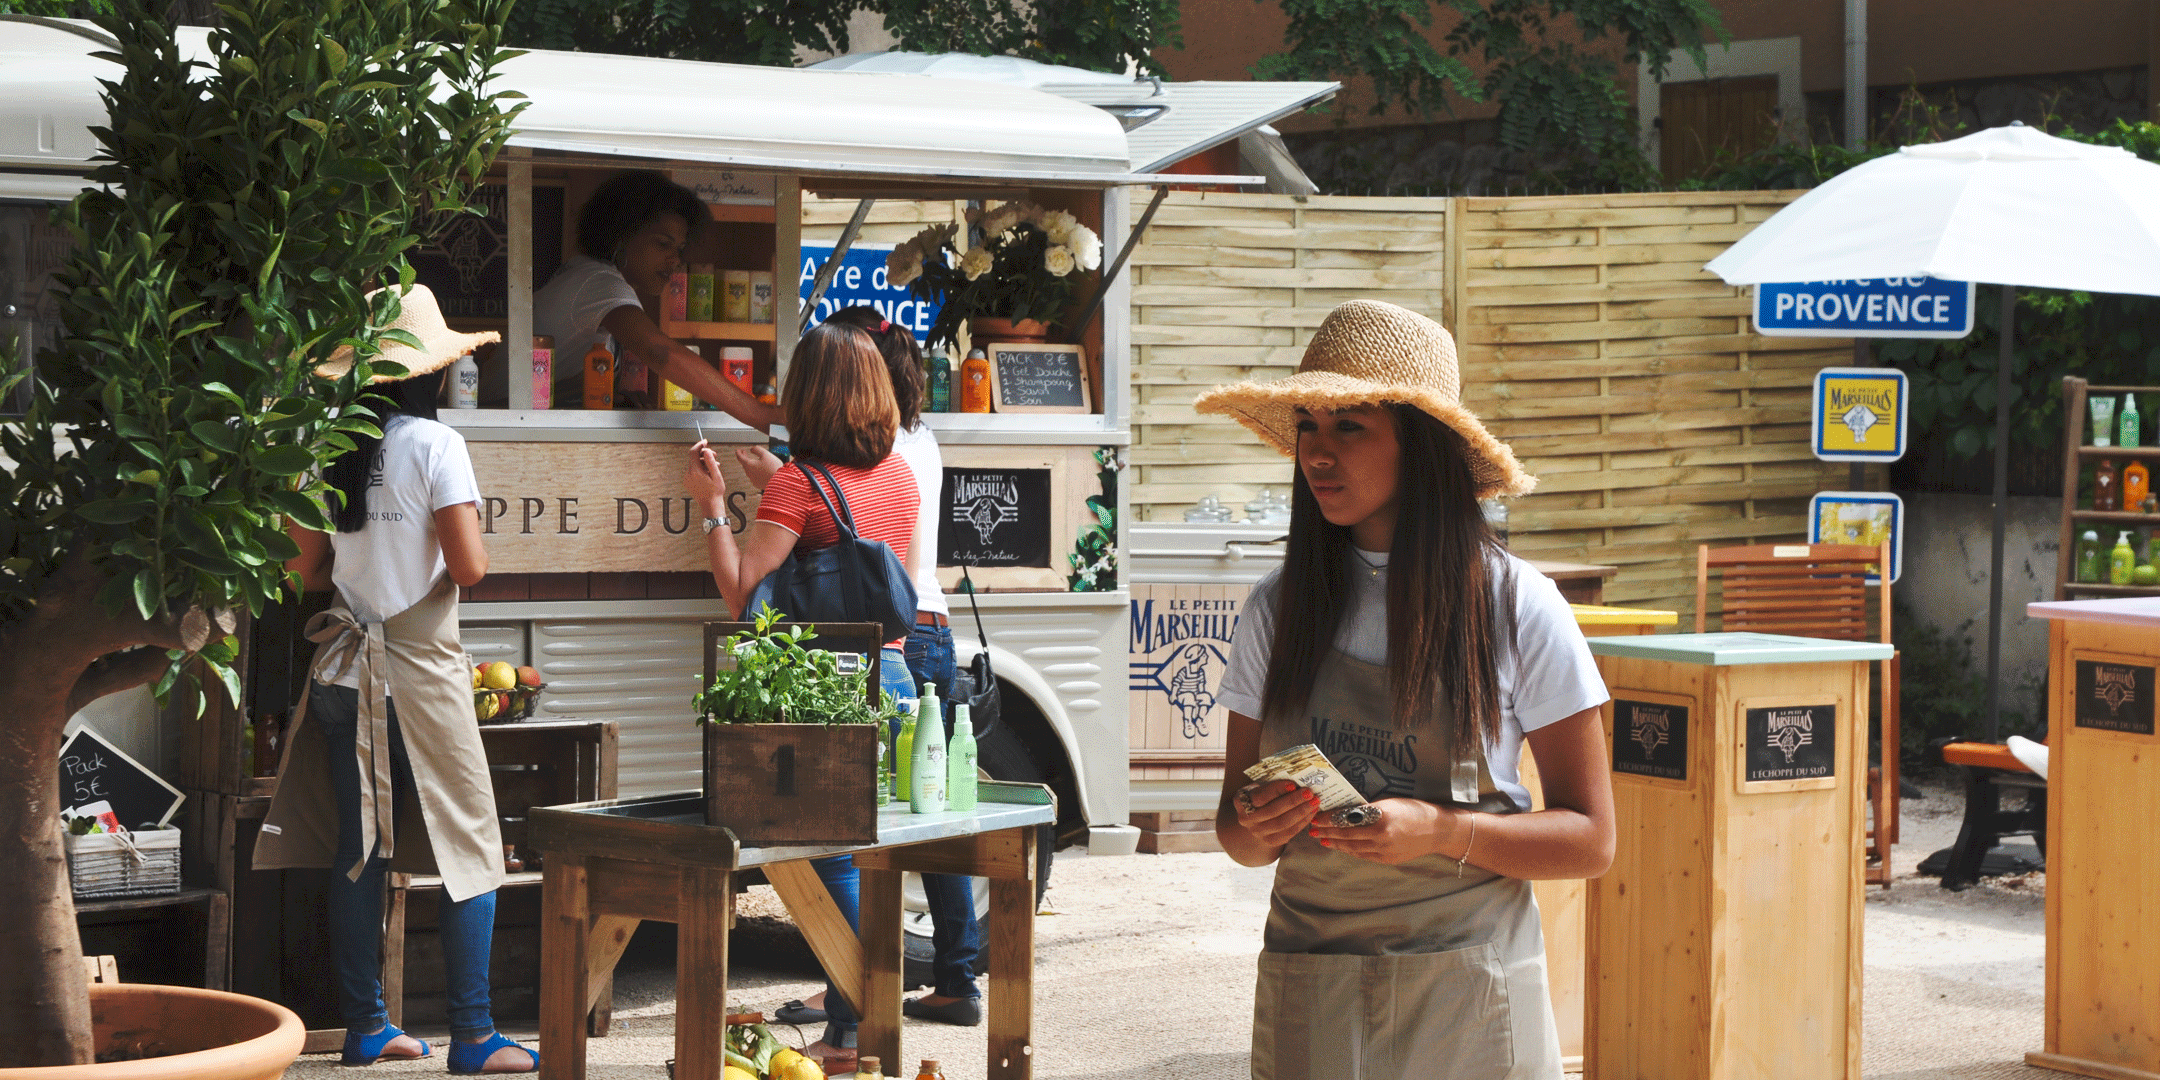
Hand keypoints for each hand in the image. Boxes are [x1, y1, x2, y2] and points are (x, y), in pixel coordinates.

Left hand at [683, 440, 727, 506]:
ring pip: (694, 464)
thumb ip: (710, 461)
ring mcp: (687, 478)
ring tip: (714, 467)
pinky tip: (708, 473)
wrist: (710, 505)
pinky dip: (700, 469)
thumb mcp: (716, 475)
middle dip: (704, 455)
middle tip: (714, 456)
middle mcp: (689, 474)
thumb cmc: (715, 492)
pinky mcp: (687, 482)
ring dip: (703, 462)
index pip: (693, 452)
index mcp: (695, 471)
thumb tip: (706, 450)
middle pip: (694, 457)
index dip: (699, 445)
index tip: (705, 442)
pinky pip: (693, 471)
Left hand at [735, 444, 781, 488]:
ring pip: (749, 470)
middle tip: (744, 453)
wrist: (780, 481)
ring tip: (754, 461)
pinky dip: (755, 472)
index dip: (738, 452)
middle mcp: (749, 473)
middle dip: (744, 458)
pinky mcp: (757, 484)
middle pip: (744, 464)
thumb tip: (751, 449)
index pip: (740, 457)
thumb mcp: (765, 454)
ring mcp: (753, 480)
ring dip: (750, 465)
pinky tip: (760, 470)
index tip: (738, 450)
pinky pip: (754, 476)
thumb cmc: (773, 468)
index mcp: (749, 465)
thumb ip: (757, 449)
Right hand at [1232, 779, 1319, 848]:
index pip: (1260, 796)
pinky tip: (1312, 813)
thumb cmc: (1261, 796)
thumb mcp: (1260, 786)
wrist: (1256, 818)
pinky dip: (1302, 822)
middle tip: (1309, 793)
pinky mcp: (1270, 841)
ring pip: (1283, 823)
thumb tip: (1297, 777)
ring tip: (1314, 802)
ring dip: (1301, 812)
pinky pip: (1289, 833)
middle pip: (1273, 811)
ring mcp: (1257, 832)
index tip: (1293, 784)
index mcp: (1240, 801)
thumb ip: (1273, 783)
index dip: (1277, 790)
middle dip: (1293, 801)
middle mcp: (1246, 819)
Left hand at [1307, 798, 1462, 865]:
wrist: (1438, 830)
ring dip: (1335, 843)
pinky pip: (1363, 855)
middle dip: (1327, 832)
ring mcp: (1384, 850)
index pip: (1346, 818)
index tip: (1316, 816)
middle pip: (1346, 835)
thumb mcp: (1390, 803)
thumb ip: (1368, 808)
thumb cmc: (1414, 810)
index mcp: (1380, 816)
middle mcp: (1381, 835)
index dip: (1329, 819)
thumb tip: (1344, 811)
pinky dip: (1350, 851)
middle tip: (1312, 829)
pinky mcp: (1388, 860)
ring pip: (1352, 848)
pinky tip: (1341, 847)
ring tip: (1321, 839)